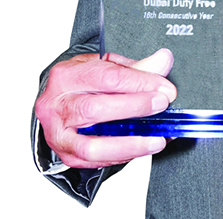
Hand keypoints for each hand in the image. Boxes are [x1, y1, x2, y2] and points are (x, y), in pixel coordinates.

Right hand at [35, 48, 176, 168]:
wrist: (60, 105)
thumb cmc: (82, 85)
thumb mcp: (105, 67)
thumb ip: (136, 68)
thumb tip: (163, 60)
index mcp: (67, 76)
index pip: (106, 77)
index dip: (140, 83)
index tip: (165, 89)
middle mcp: (58, 105)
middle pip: (95, 109)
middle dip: (134, 107)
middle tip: (161, 106)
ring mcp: (59, 134)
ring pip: (92, 145)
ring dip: (130, 143)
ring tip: (156, 139)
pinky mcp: (68, 155)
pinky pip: (96, 161)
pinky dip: (123, 156)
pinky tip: (142, 148)